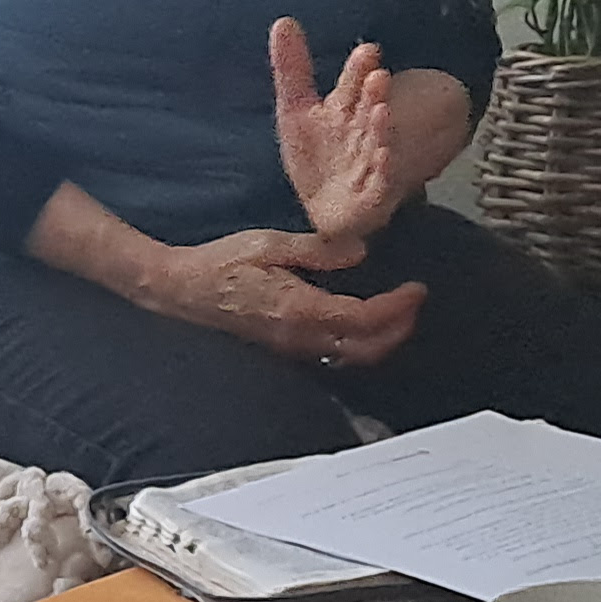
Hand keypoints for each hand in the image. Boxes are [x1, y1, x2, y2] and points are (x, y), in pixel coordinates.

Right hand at [138, 225, 428, 369]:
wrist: (183, 289)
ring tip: (398, 315)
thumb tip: (359, 252)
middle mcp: (301, 336)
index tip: (417, 289)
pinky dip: (359, 343)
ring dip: (381, 340)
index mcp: (301, 309)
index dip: (397, 308)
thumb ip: (318, 250)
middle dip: (398, 329)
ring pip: (351, 356)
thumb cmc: (221, 263)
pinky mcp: (285, 347)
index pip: (365, 318)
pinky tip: (363, 324)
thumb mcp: (271, 245)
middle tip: (415, 303)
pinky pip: (333, 354)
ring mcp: (292, 347)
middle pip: (366, 348)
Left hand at [270, 17, 402, 244]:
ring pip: (376, 142)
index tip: (367, 50)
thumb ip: (292, 68)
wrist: (324, 207)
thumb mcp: (295, 109)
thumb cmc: (315, 155)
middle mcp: (361, 132)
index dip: (359, 68)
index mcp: (345, 110)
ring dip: (380, 127)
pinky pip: (379, 181)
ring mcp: (368, 163)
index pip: (353, 84)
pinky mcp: (372, 195)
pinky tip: (383, 155)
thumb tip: (283, 20)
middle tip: (378, 76)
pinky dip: (382, 169)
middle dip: (373, 93)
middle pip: (367, 109)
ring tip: (380, 110)